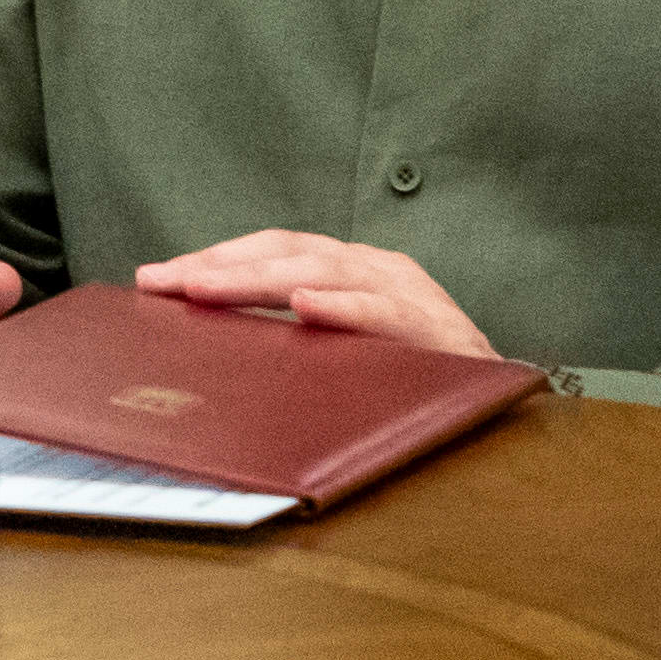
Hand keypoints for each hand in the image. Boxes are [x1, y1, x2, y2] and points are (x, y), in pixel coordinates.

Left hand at [131, 231, 494, 356]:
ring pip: (325, 272)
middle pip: (287, 253)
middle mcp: (378, 271)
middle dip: (220, 267)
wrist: (504, 407)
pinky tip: (306, 308)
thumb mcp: (345, 353)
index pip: (272, 252)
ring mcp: (410, 295)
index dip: (214, 261)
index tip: (155, 281)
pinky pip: (385, 314)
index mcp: (353, 272)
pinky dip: (344, 308)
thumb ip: (292, 342)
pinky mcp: (438, 332)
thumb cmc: (414, 380)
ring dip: (260, 279)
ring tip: (206, 287)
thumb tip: (211, 350)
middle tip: (163, 283)